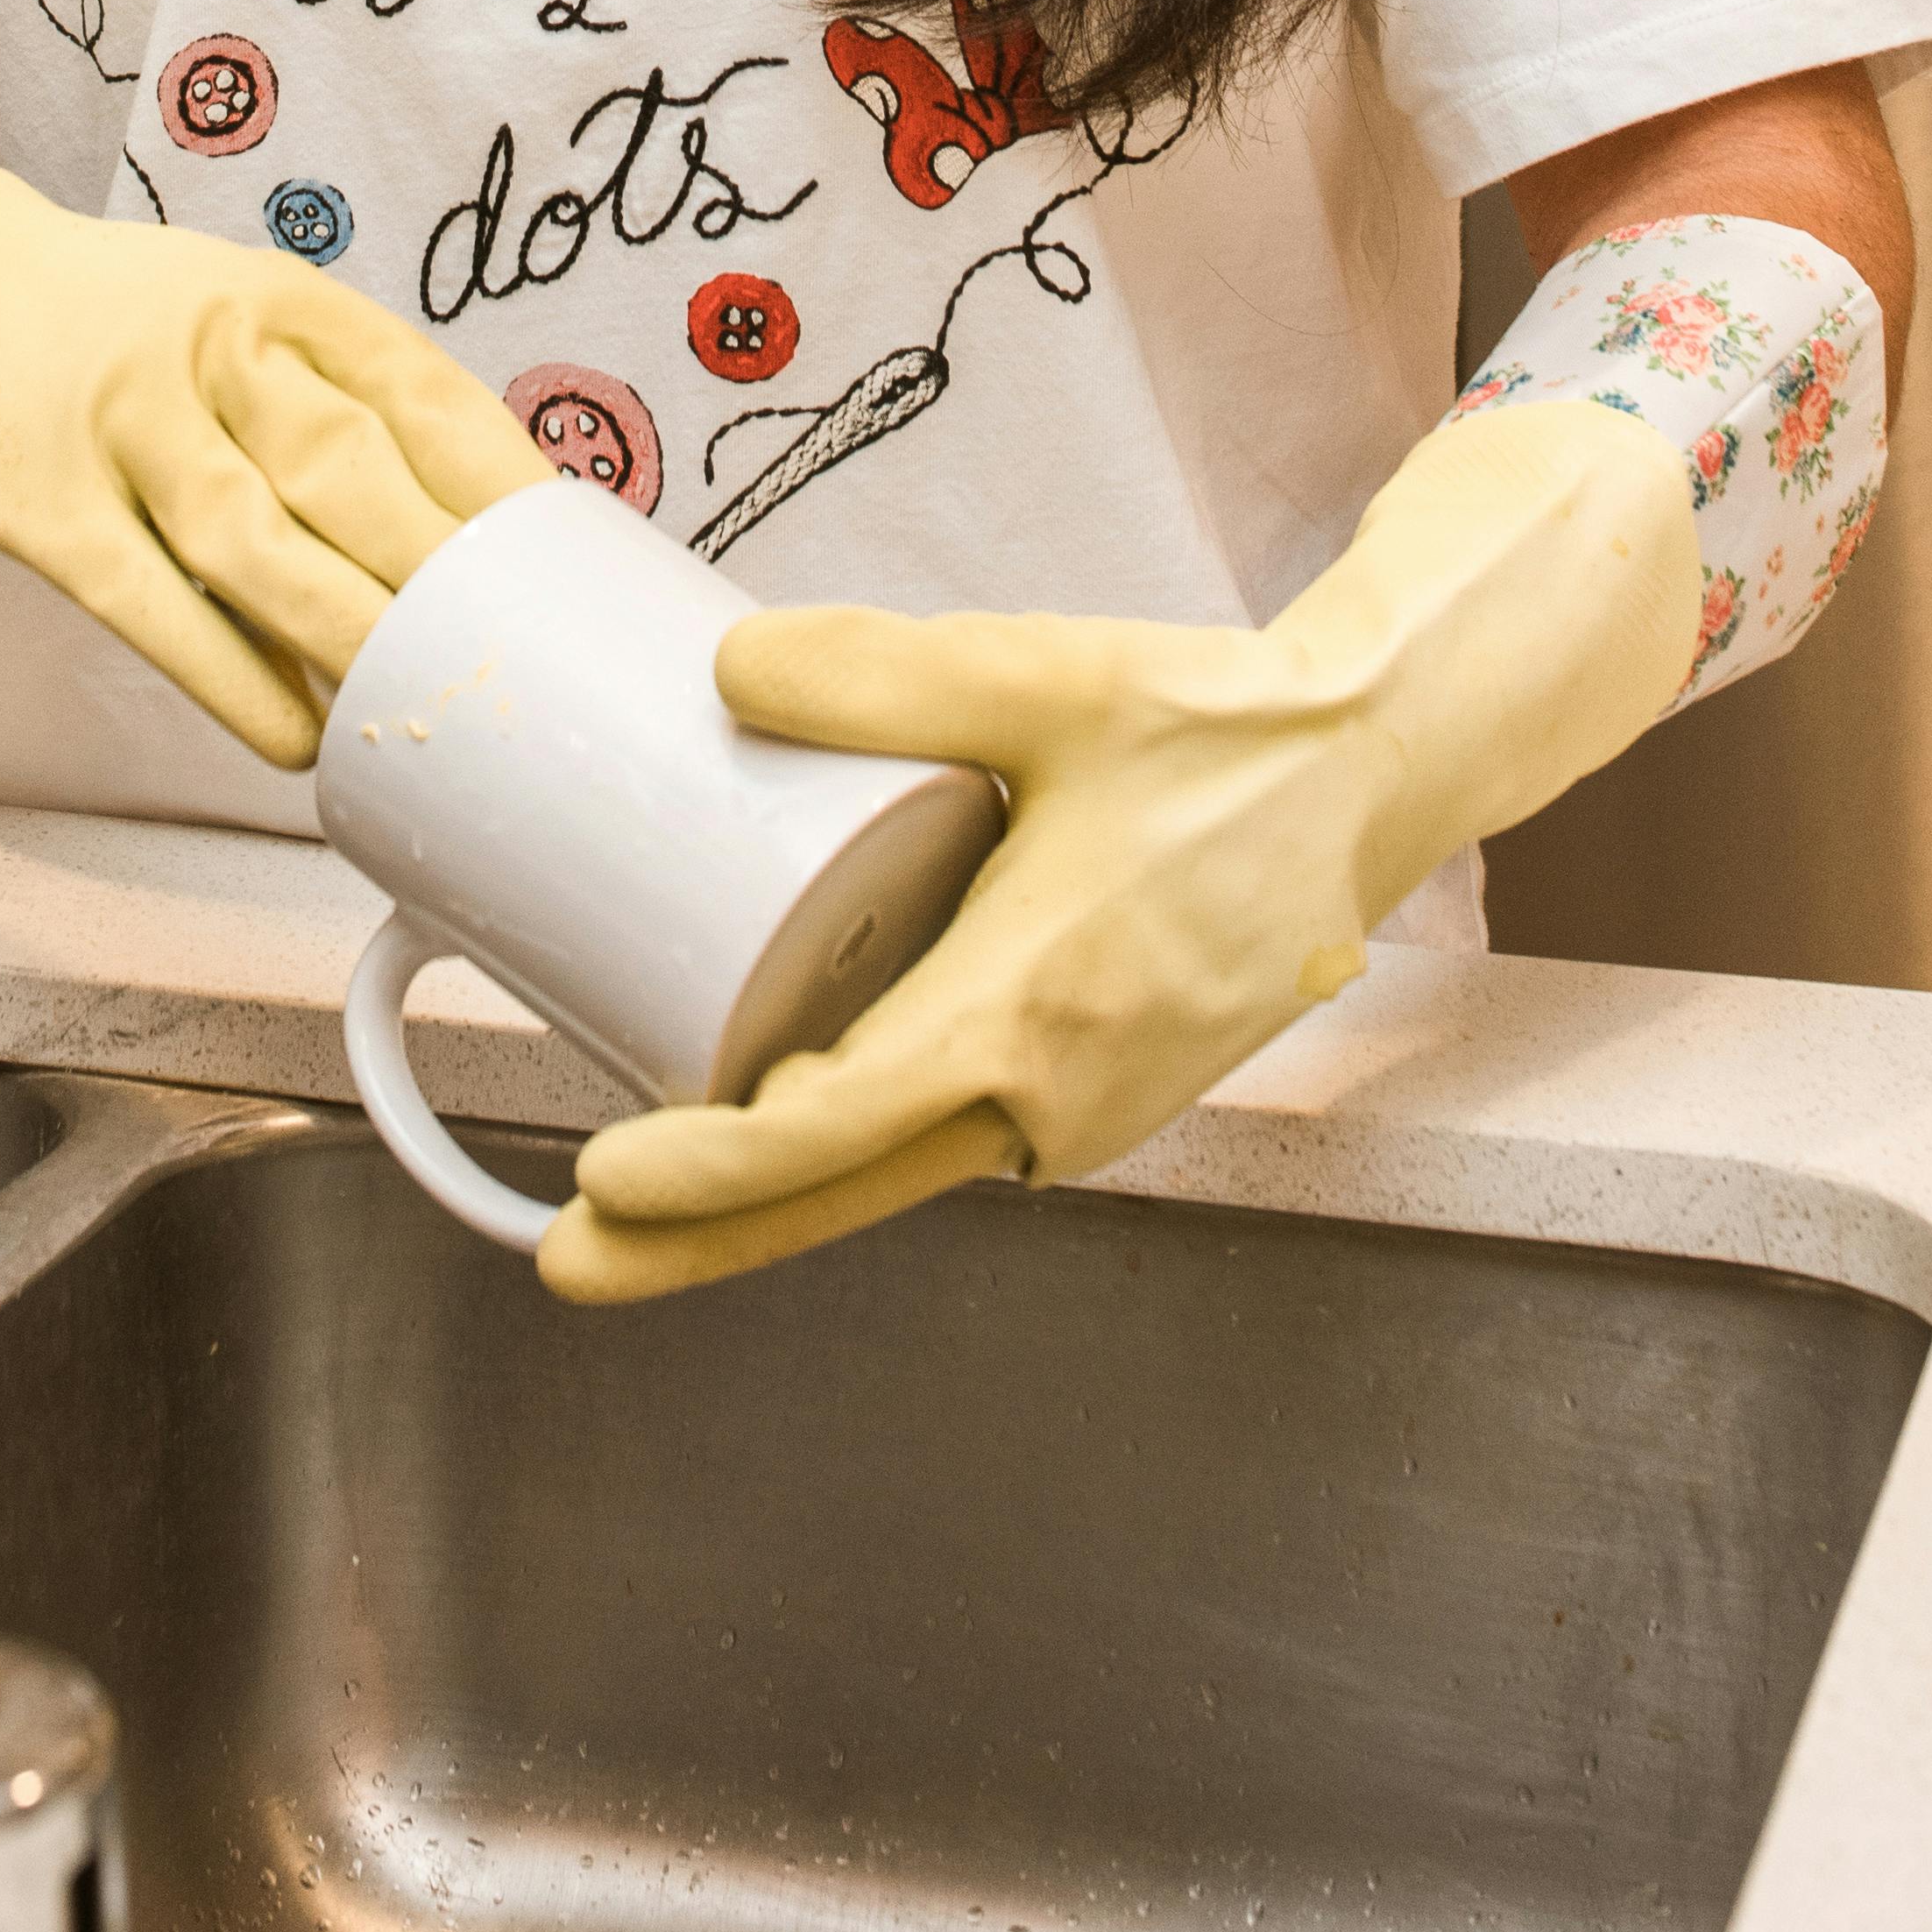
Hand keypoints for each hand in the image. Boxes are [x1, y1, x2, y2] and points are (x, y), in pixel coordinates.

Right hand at [0, 70, 547, 766]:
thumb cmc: (103, 335)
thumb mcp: (228, 324)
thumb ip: (330, 415)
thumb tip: (462, 541)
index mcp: (273, 296)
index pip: (417, 387)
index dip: (497, 481)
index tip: (561, 561)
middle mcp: (203, 343)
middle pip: (349, 469)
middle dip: (438, 574)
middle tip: (511, 664)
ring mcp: (116, 417)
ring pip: (258, 539)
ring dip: (348, 636)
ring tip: (416, 715)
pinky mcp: (37, 497)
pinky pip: (151, 602)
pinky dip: (229, 676)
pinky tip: (290, 733)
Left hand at [544, 395, 1694, 1304]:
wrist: (1363, 776)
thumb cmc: (1219, 733)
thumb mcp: (1045, 678)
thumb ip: (884, 675)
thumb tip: (729, 670)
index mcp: (1030, 1011)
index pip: (835, 1127)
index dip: (710, 1172)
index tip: (603, 1183)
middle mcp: (1057, 1093)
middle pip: (845, 1193)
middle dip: (701, 1239)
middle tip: (569, 1262)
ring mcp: (1086, 1109)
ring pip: (903, 1170)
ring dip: (781, 1194)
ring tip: (645, 1192)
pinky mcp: (1101, 1091)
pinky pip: (959, 1135)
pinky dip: (866, 1143)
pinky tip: (786, 1111)